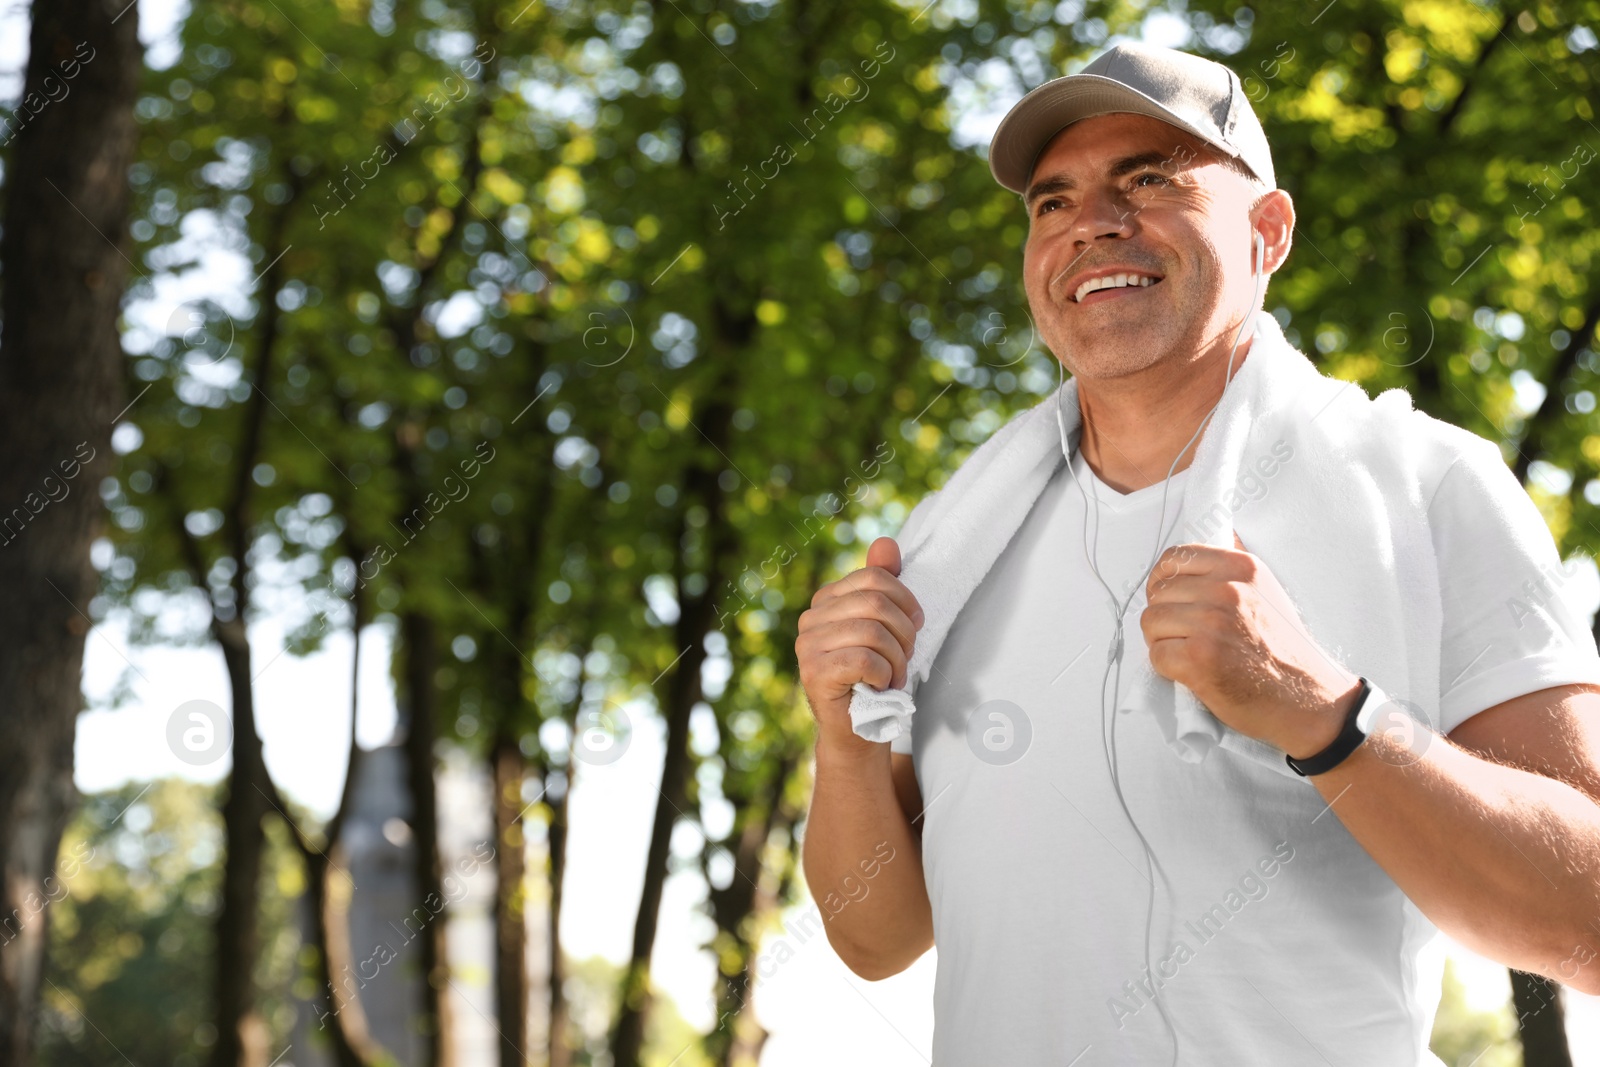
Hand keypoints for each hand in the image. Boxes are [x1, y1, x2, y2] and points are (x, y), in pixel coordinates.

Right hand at [797, 536, 924, 749]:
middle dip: (904, 633)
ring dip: (897, 659)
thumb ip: (882, 584)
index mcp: (826, 600)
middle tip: (907, 657)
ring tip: (895, 676)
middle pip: (875, 602)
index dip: (905, 600)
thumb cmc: (873, 675)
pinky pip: (864, 659)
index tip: (917, 625)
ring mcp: (807, 645)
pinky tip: (880, 686)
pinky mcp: (814, 672)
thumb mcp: (884, 625)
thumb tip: (886, 543)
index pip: (874, 578)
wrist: (857, 729)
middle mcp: (810, 618)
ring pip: (872, 631)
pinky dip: (884, 674)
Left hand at [1139, 531, 1361, 757]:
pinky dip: (1167, 667)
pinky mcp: (1199, 658)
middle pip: (1158, 593)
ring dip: (1162, 641)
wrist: (1306, 698)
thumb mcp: (1266, 590)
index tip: (1172, 599)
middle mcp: (1226, 590)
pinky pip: (1157, 655)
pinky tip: (1191, 671)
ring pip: (1151, 622)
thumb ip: (1233, 569)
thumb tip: (1211, 542)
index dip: (1164, 581)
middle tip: (1184, 636)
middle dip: (1164, 616)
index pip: (1175, 557)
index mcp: (1240, 567)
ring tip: (1188, 653)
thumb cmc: (1283, 649)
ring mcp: (1211, 623)